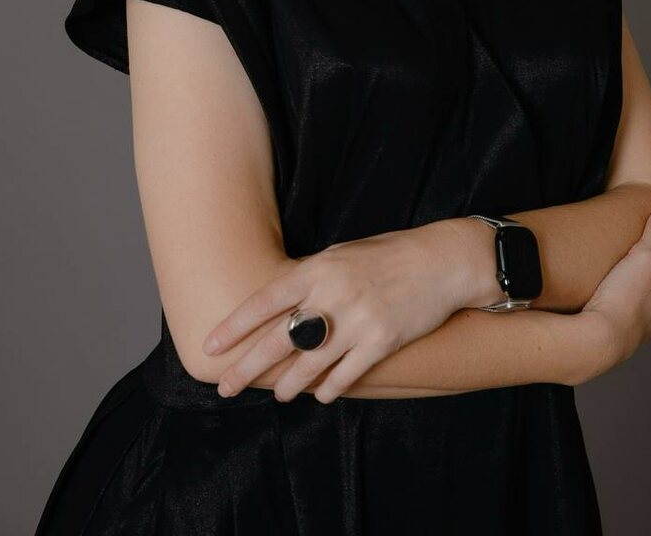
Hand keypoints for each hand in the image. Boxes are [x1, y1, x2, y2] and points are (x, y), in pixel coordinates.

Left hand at [201, 221, 470, 404]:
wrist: (440, 261)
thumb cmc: (387, 255)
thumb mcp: (342, 255)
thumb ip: (311, 279)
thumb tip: (279, 304)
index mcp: (319, 268)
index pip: (265, 300)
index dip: (234, 326)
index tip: (210, 345)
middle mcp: (333, 294)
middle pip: (279, 339)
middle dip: (248, 367)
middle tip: (225, 387)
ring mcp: (358, 320)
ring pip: (310, 364)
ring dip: (289, 385)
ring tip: (279, 395)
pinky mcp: (382, 341)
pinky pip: (346, 375)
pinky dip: (329, 388)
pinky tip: (319, 394)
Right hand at [575, 201, 650, 383]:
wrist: (597, 339)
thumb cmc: (625, 301)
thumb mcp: (644, 258)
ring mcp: (636, 328)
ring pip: (649, 310)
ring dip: (647, 295)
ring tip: (635, 279)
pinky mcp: (614, 333)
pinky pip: (623, 315)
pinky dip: (623, 303)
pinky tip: (608, 295)